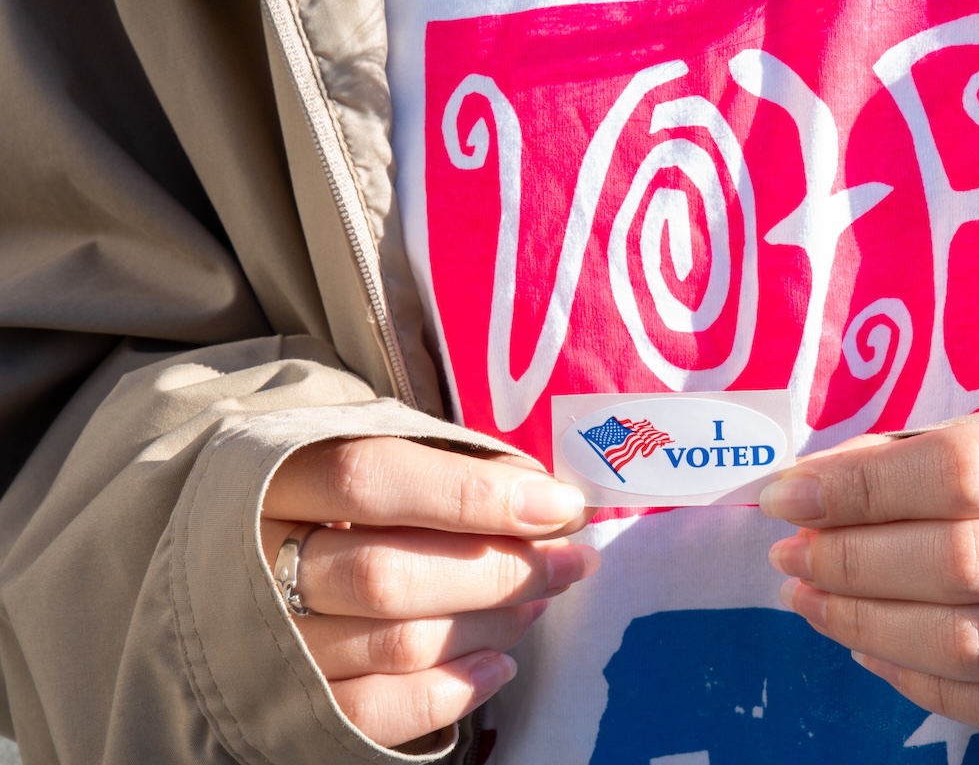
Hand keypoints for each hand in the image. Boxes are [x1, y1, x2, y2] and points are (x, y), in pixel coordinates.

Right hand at [259, 437, 597, 750]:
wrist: (215, 574)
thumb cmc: (314, 502)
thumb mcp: (350, 457)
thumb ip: (429, 465)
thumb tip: (535, 490)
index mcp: (265, 480)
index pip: (372, 478)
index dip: (474, 493)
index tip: (559, 504)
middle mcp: (249, 565)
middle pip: (389, 573)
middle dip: (500, 569)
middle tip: (570, 560)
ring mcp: (264, 646)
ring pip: (396, 643)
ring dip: (490, 623)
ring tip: (539, 601)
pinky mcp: (284, 710)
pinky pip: (377, 713)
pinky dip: (453, 690)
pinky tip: (500, 665)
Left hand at [760, 421, 978, 747]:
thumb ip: (965, 438)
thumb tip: (835, 471)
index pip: (965, 469)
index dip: (864, 485)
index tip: (788, 494)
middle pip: (961, 563)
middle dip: (854, 560)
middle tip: (788, 552)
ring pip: (976, 648)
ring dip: (869, 626)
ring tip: (809, 600)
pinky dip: (923, 686)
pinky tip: (870, 652)